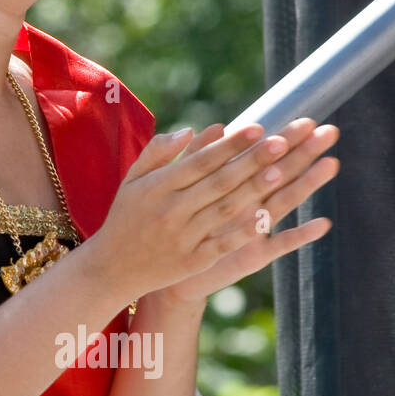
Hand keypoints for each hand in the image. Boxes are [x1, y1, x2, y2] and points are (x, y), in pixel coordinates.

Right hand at [87, 119, 325, 303]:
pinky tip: (268, 218)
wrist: (111, 268)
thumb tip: (192, 128)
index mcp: (157, 187)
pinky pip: (223, 244)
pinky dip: (245, 231)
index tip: (258, 127)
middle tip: (282, 141)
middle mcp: (170, 210)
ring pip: (224, 210)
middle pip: (218, 182)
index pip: (200, 161)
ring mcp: (183, 237)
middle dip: (252, 160)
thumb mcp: (132, 180)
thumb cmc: (126, 217)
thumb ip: (158, 152)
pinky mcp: (192, 262)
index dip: (230, 145)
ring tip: (281, 170)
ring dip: (254, 190)